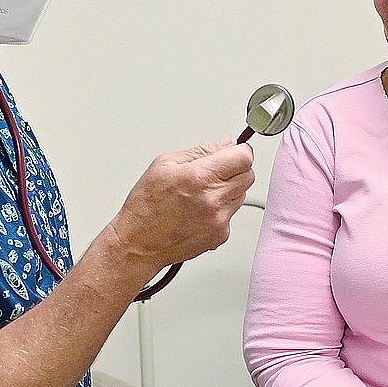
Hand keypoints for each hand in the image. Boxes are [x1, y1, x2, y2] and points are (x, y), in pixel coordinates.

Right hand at [112, 140, 254, 271]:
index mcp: (199, 177)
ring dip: (229, 189)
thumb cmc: (146, 205)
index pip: (243, 157)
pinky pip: (232, 214)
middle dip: (235, 169)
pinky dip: (221, 209)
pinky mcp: (221, 235)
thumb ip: (202, 150)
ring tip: (202, 193)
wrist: (139, 243)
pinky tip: (200, 210)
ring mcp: (219, 220)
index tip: (233, 152)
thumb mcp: (165, 164)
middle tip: (214, 173)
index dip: (240, 151)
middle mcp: (213, 200)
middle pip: (248, 175)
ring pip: (242, 194)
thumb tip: (228, 143)